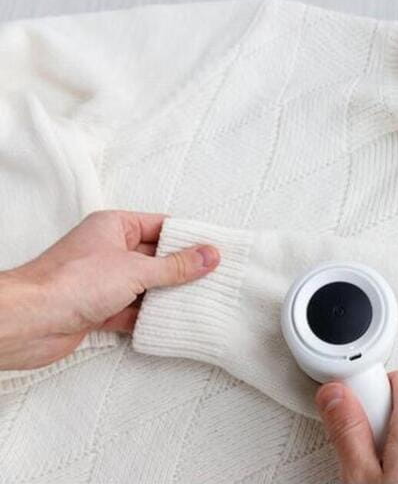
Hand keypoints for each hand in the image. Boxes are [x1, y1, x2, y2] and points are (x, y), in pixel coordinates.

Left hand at [0, 210, 218, 369]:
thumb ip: (176, 266)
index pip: (161, 226)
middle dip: (182, 269)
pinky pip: (133, 310)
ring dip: (168, 295)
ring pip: (146, 286)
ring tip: (202, 301)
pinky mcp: (99, 308)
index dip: (189, 237)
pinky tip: (172, 322)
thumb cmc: (73, 283)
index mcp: (115, 227)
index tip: (215, 250)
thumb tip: (209, 255)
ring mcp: (103, 281)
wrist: (30, 322)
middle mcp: (109, 250)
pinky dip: (150, 317)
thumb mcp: (136, 269)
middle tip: (215, 278)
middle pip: (156, 257)